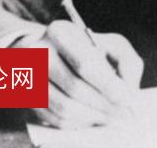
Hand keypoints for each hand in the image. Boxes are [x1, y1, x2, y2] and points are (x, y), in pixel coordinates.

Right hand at [13, 20, 143, 128]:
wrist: (46, 52)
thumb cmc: (85, 49)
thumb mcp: (109, 43)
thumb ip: (127, 61)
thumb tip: (129, 89)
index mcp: (59, 33)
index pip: (85, 64)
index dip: (109, 85)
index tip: (127, 99)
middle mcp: (38, 53)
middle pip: (75, 88)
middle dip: (104, 104)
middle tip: (123, 114)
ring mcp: (28, 78)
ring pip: (65, 107)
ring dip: (93, 117)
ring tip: (110, 117)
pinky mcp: (27, 98)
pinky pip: (55, 118)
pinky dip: (78, 123)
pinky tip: (92, 117)